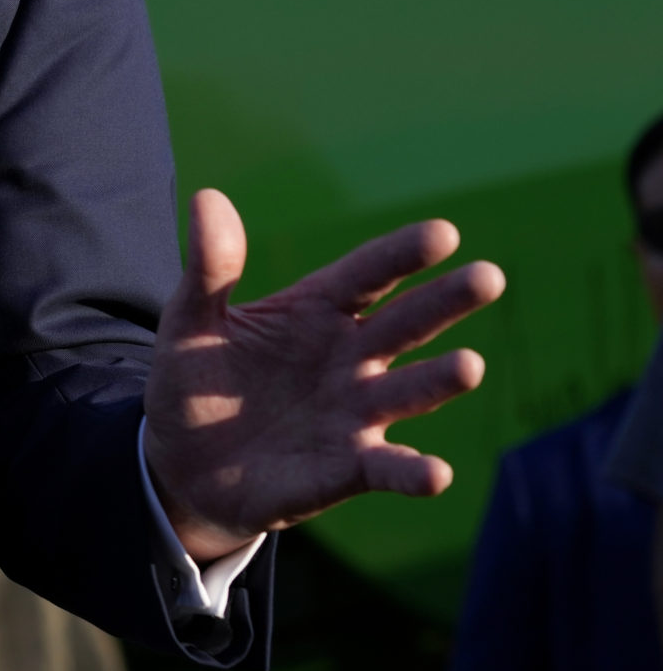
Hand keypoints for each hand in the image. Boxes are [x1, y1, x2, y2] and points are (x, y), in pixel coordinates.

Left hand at [143, 188, 505, 561]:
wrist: (182, 464)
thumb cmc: (194, 382)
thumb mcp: (190, 321)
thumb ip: (209, 267)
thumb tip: (206, 197)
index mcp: (316, 312)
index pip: (366, 275)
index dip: (402, 255)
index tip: (444, 233)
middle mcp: (350, 358)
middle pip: (406, 323)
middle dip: (446, 300)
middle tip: (488, 276)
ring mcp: (354, 413)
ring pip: (408, 391)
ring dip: (439, 380)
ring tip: (469, 364)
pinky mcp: (346, 469)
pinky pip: (387, 469)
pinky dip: (413, 472)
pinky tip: (435, 473)